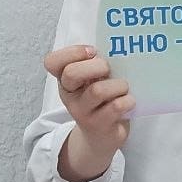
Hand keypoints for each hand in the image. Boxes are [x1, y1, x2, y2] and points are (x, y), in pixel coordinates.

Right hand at [44, 45, 133, 181]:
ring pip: (97, 91)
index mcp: (65, 80)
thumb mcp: (93, 80)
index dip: (72, 52)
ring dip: (118, 85)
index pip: (52, 62)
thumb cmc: (101, 100)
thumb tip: (118, 46)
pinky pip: (115, 107)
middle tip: (109, 70)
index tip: (93, 52)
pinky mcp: (99, 125)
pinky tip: (129, 101)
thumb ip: (96, 64)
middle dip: (97, 66)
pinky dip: (127, 101)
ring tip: (124, 88)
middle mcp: (70, 95)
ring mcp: (82, 112)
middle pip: (72, 73)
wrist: (102, 135)